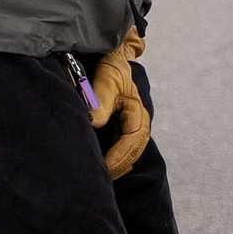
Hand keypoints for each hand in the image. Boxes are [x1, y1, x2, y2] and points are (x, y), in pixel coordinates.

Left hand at [88, 26, 150, 179]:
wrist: (112, 52)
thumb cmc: (111, 65)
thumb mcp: (107, 78)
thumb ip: (102, 99)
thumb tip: (94, 122)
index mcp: (137, 111)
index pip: (133, 140)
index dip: (120, 157)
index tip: (105, 169)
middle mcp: (136, 120)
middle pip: (134, 150)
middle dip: (120, 166)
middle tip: (103, 181)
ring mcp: (129, 123)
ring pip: (130, 150)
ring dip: (119, 164)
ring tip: (104, 178)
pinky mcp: (119, 124)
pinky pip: (121, 146)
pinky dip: (115, 158)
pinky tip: (104, 166)